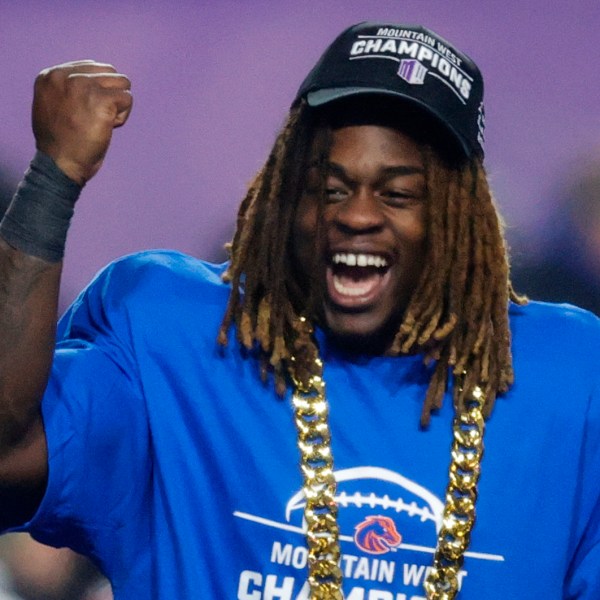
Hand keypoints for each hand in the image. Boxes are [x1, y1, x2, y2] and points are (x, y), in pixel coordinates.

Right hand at [32, 60, 132, 184]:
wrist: (60, 164)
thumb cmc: (60, 142)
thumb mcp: (52, 105)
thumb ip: (67, 88)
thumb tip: (96, 79)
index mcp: (51, 75)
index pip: (92, 66)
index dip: (97, 91)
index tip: (84, 111)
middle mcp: (66, 76)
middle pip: (110, 73)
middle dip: (109, 96)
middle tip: (95, 118)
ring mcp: (85, 86)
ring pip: (122, 83)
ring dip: (118, 105)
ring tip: (101, 121)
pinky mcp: (102, 100)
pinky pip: (128, 99)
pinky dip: (122, 117)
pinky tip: (107, 128)